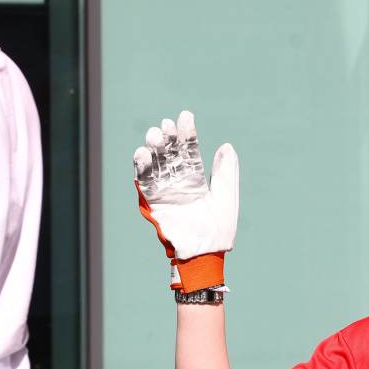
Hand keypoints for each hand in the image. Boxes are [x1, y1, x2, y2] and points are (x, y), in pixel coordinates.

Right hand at [133, 110, 238, 292]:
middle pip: (169, 154)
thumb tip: (226, 146)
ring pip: (155, 165)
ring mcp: (165, 192)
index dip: (186, 133)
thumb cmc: (219, 230)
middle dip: (166, 138)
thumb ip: (226, 173)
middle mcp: (178, 183)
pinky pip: (145, 183)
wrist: (205, 253)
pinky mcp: (154, 203)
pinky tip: (142, 154)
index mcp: (195, 179)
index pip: (189, 150)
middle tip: (165, 125)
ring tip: (154, 136)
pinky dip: (142, 168)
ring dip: (153, 149)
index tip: (185, 116)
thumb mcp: (226, 198)